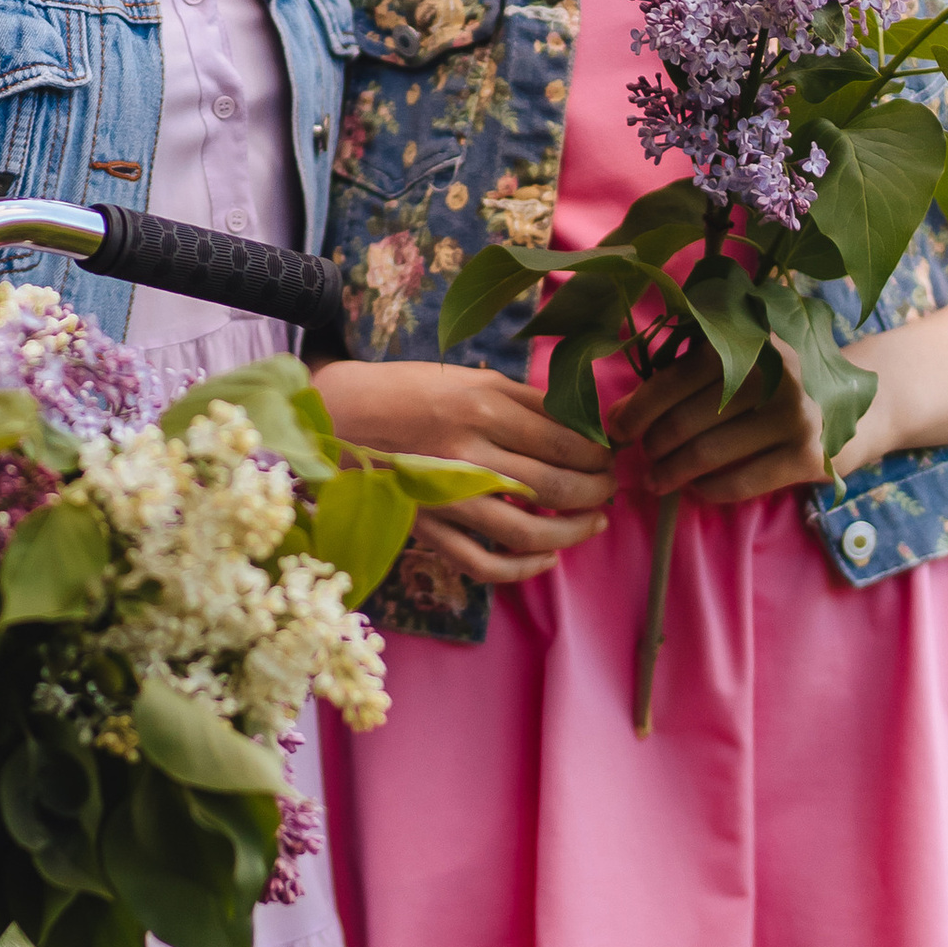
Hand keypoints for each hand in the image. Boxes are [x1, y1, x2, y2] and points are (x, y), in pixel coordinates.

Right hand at [313, 358, 619, 579]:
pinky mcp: (427, 527)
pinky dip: (522, 569)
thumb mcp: (466, 378)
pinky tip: (546, 559)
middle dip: (596, 490)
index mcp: (480, 405)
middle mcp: (466, 452)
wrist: (335, 415)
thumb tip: (583, 422)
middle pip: (556, 484)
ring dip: (573, 531)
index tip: (612, 454)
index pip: (564, 438)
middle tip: (610, 487)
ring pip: (527, 531)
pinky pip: (483, 564)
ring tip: (594, 521)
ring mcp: (445, 496)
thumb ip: (523, 399)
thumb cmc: (406, 390)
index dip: (599, 452)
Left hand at [622, 340, 861, 503]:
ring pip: (707, 454)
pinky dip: (709, 490)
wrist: (870, 402)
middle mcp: (772, 373)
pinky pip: (740, 482)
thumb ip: (693, 371)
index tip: (617, 429)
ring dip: (672, 473)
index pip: (675, 378)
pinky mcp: (809, 456)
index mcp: (748, 341)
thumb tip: (619, 411)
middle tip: (642, 457)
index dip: (638, 408)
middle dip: (653, 445)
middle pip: (685, 421)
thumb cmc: (787, 379)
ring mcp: (794, 415)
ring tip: (658, 480)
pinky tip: (696, 489)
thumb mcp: (748, 358)